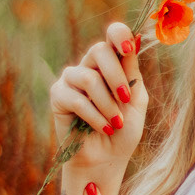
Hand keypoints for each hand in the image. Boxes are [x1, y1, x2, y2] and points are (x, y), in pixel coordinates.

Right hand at [49, 20, 149, 171]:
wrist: (106, 159)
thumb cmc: (123, 130)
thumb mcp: (135, 100)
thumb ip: (132, 72)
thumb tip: (134, 39)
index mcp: (111, 63)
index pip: (113, 35)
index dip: (119, 35)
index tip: (128, 49)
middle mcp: (89, 66)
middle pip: (99, 50)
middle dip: (116, 77)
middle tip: (126, 99)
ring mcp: (71, 79)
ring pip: (89, 78)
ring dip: (107, 104)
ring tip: (116, 123)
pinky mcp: (58, 95)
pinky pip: (77, 99)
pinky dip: (94, 115)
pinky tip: (104, 128)